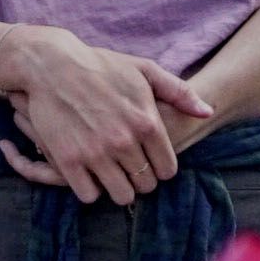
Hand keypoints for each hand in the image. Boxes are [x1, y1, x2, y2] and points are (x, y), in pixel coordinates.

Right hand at [0, 34, 212, 202]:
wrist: (51, 64)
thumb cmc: (101, 66)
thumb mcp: (144, 71)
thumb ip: (180, 92)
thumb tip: (208, 112)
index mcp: (147, 122)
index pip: (167, 170)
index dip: (160, 168)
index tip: (149, 161)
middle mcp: (124, 141)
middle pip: (145, 185)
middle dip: (140, 179)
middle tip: (128, 168)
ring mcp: (95, 153)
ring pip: (120, 195)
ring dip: (117, 188)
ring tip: (111, 174)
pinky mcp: (68, 160)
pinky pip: (88, 195)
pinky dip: (90, 188)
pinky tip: (89, 174)